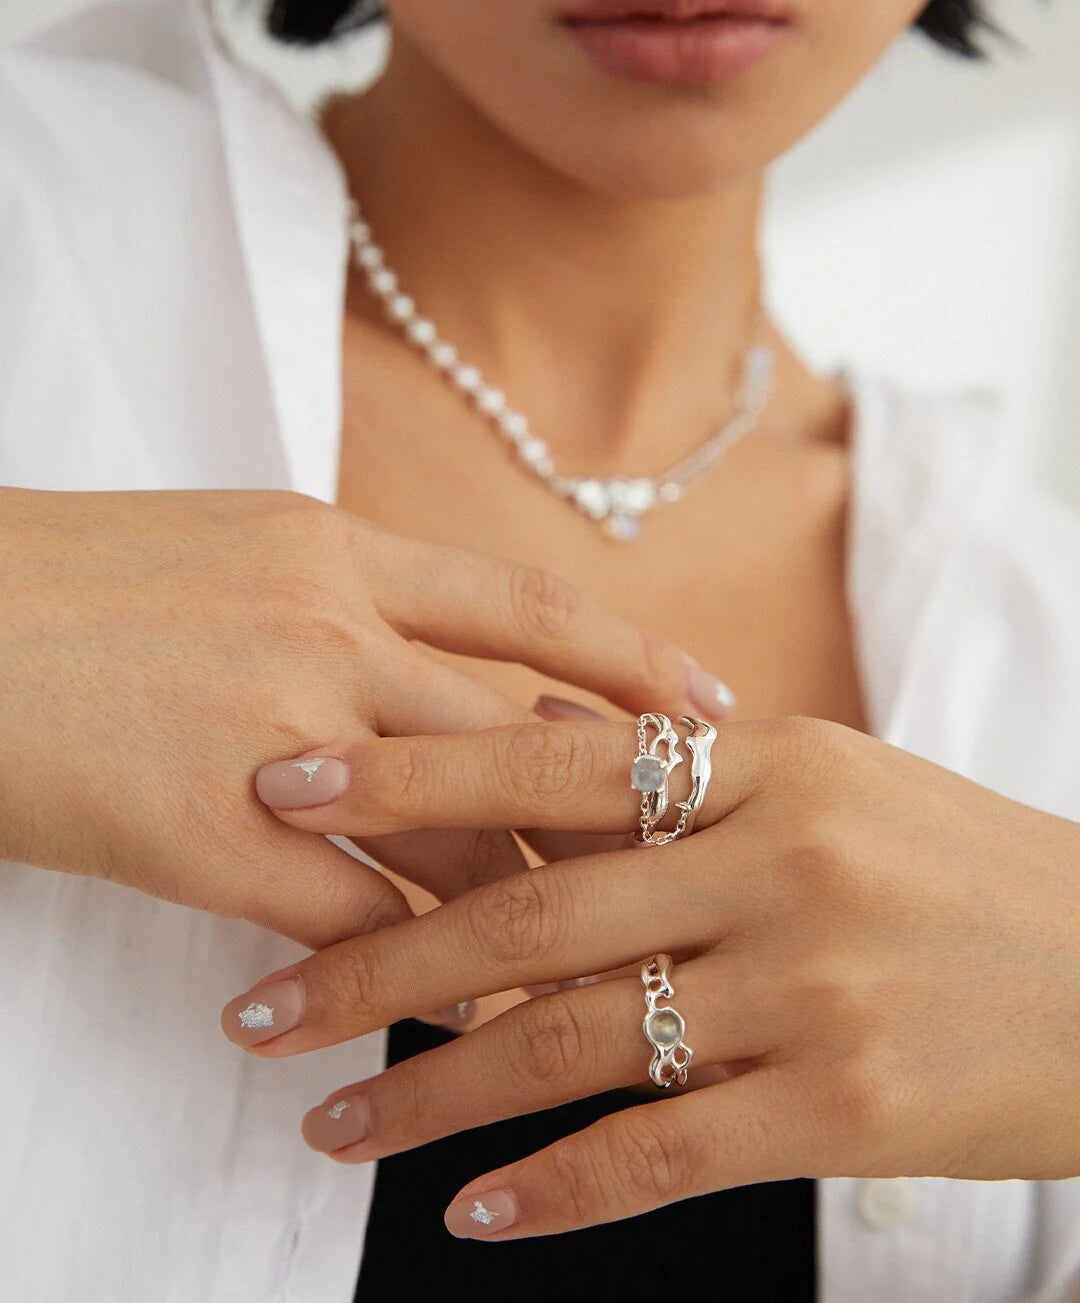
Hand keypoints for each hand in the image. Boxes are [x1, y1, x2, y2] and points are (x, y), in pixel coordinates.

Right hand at [0, 487, 716, 947]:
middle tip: (689, 867)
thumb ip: (333, 597)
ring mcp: (273, 734)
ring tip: (604, 963)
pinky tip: (470, 1021)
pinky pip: (365, 923)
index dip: (632, 659)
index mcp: (333, 548)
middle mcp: (325, 628)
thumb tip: (422, 658)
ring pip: (461, 833)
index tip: (714, 703)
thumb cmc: (68, 583)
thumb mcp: (223, 552)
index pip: (525, 605)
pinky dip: (430, 976)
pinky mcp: (205, 838)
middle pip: (518, 736)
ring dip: (537, 903)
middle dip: (612, 811)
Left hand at [225, 715, 1079, 1236]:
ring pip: (576, 1046)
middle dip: (373, 964)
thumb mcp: (828, 778)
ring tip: (329, 1127)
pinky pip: (664, 1155)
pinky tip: (471, 1213)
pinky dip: (558, 1191)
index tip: (282, 795)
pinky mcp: (846, 1109)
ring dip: (434, 1094)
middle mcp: (779, 862)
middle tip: (258, 1009)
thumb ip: (675, 769)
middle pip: (532, 915)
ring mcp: (813, 987)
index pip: (548, 759)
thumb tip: (532, 719)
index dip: (404, 776)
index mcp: (766, 762)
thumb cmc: (952, 867)